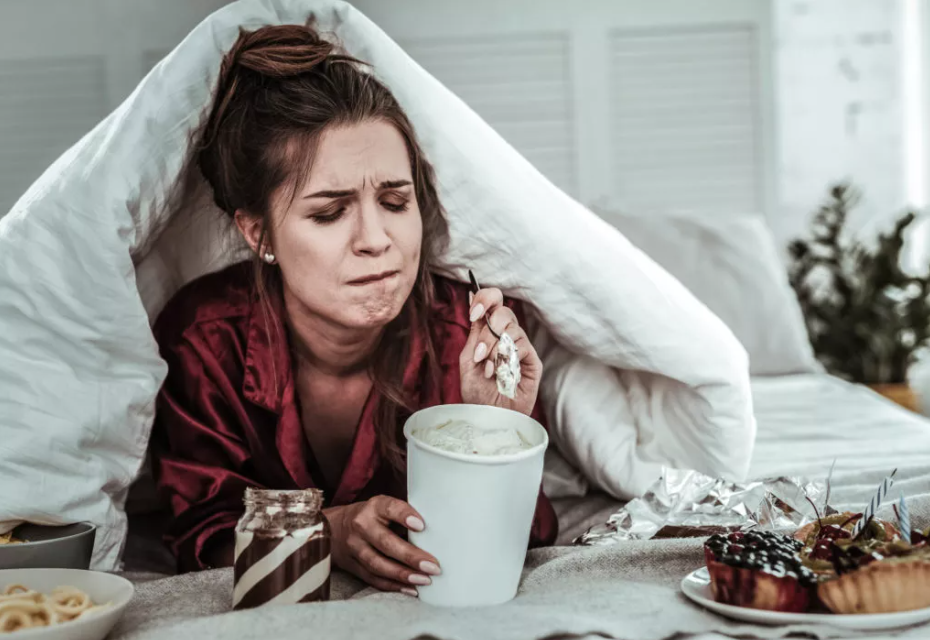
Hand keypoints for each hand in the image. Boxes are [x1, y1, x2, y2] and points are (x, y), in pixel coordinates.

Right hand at [325, 496, 440, 595]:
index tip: (421, 525)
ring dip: (403, 575)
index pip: (390, 508)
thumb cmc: (370, 516)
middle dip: (410, 556)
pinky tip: (411, 589)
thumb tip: (434, 533)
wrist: (331, 529)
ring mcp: (355, 548)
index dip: (404, 515)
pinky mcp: (352, 566)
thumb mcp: (382, 507)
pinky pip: (373, 578)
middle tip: (433, 566)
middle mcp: (361, 526)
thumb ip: (403, 516)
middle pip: (385, 543)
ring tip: (424, 580)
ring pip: (378, 564)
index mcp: (373, 507)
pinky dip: (393, 586)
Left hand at [459, 287, 542, 415]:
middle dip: (488, 331)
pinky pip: (522, 346)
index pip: (493, 302)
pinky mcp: (532, 361)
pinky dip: (506, 359)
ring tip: (487, 370)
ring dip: (493, 349)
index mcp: (490, 333)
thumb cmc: (477, 393)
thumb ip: (473, 331)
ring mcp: (521, 348)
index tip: (474, 313)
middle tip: (479, 352)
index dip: (485, 299)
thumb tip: (470, 296)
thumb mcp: (468, 359)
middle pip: (504, 311)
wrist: (488, 418)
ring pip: (512, 329)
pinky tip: (498, 374)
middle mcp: (507, 337)